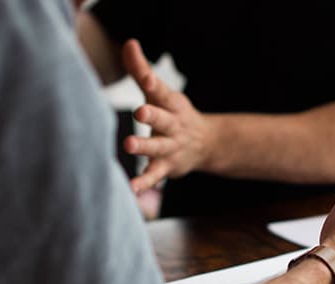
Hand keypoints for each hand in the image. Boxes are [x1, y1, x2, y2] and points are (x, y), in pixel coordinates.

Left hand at [121, 39, 215, 192]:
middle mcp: (173, 125)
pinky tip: (132, 189)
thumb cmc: (172, 113)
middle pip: (163, 119)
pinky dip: (144, 182)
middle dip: (153, 115)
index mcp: (171, 104)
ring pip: (158, 147)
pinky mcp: (167, 167)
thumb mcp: (160, 92)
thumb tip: (129, 43)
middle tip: (140, 111)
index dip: (153, 83)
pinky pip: (155, 175)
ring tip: (130, 145)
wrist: (206, 144)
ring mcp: (171, 147)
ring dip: (145, 147)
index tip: (145, 78)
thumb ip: (141, 69)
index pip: (162, 91)